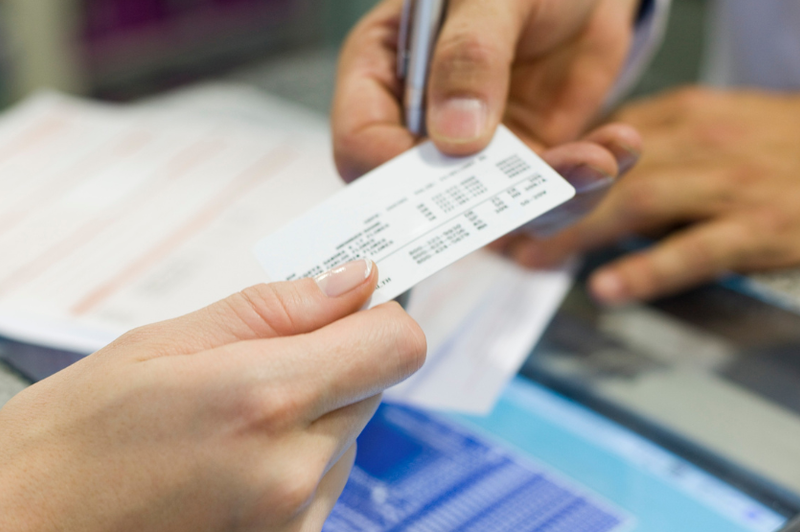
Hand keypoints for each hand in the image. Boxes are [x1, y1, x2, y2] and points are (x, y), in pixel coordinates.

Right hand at [0, 260, 425, 531]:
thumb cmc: (72, 440)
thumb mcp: (163, 344)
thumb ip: (275, 309)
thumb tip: (355, 281)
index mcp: (264, 401)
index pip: (395, 345)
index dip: (377, 313)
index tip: (353, 299)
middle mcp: (294, 472)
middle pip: (373, 385)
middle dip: (332, 360)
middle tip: (261, 357)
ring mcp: (294, 522)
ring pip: (349, 432)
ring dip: (310, 412)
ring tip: (229, 418)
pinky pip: (324, 479)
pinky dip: (295, 457)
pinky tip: (232, 457)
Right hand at [333, 0, 639, 180]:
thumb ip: (470, 55)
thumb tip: (455, 138)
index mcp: (384, 74)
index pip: (361, 144)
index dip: (393, 172)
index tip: (451, 171)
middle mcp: (422, 124)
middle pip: (425, 196)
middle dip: (484, 204)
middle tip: (536, 194)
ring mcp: (477, 150)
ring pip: (498, 209)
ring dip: (551, 198)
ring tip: (599, 161)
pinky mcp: (528, 159)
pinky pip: (549, 195)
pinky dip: (588, 180)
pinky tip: (619, 145)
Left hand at [497, 88, 799, 303]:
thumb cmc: (783, 147)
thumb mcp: (718, 128)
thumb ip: (658, 147)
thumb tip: (589, 175)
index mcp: (683, 117)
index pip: (595, 144)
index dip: (545, 176)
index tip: (507, 201)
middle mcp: (700, 141)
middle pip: (605, 174)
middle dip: (546, 208)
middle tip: (502, 237)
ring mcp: (731, 183)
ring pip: (638, 203)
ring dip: (577, 236)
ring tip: (534, 260)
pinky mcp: (763, 224)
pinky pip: (697, 248)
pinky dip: (648, 268)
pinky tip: (608, 287)